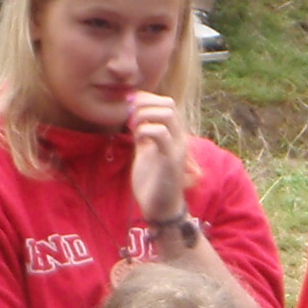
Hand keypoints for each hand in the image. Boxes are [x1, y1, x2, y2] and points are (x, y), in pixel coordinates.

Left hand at [125, 92, 193, 224]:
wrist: (160, 208)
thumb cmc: (152, 182)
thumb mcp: (144, 151)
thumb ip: (142, 134)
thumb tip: (133, 115)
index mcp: (173, 134)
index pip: (165, 103)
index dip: (146, 99)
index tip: (129, 109)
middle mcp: (179, 138)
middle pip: (168, 104)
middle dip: (144, 105)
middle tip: (129, 119)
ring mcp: (177, 148)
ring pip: (167, 114)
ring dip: (144, 116)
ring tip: (132, 128)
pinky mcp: (171, 160)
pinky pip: (160, 133)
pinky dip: (144, 131)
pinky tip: (137, 141)